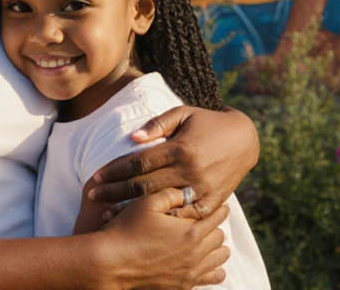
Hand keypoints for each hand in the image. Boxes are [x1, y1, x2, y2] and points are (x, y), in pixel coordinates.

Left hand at [89, 105, 258, 219]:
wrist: (245, 139)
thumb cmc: (207, 122)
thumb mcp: (184, 114)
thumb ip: (157, 124)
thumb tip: (132, 138)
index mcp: (180, 148)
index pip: (139, 162)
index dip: (115, 170)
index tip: (96, 177)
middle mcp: (190, 170)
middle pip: (145, 186)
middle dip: (116, 192)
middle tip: (94, 197)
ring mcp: (203, 188)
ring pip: (162, 204)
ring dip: (134, 210)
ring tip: (111, 215)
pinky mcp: (214, 201)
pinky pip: (186, 215)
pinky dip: (166, 221)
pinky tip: (146, 225)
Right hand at [100, 190, 229, 288]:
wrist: (111, 263)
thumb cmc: (127, 230)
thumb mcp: (147, 203)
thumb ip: (171, 194)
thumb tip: (189, 193)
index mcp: (190, 231)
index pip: (216, 216)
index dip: (219, 208)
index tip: (219, 204)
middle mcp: (195, 254)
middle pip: (220, 237)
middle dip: (216, 226)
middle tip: (210, 220)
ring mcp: (190, 272)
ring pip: (219, 258)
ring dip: (217, 247)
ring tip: (210, 240)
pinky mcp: (184, 285)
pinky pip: (212, 278)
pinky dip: (214, 269)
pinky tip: (207, 263)